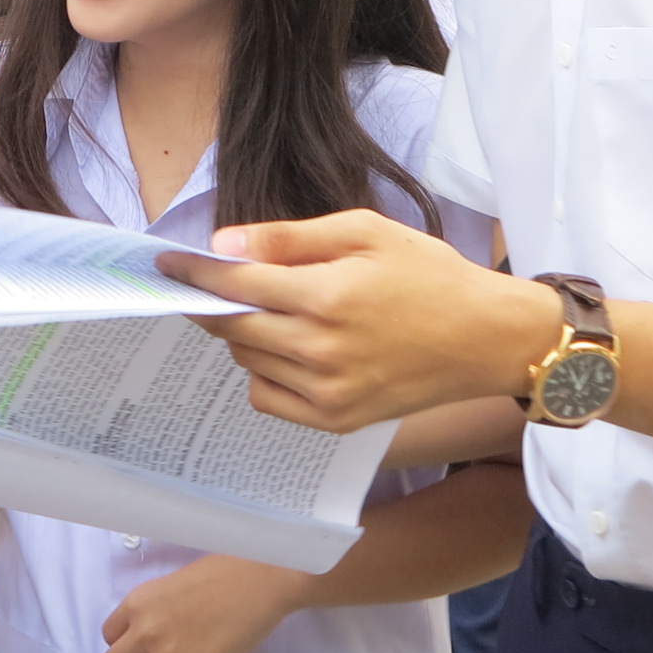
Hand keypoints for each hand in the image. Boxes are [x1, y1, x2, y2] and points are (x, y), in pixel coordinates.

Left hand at [160, 210, 547, 432]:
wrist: (486, 339)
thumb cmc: (428, 274)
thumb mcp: (364, 232)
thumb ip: (289, 239)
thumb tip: (223, 246)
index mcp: (327, 296)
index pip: (236, 285)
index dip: (194, 273)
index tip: (166, 263)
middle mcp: (321, 350)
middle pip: (233, 326)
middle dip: (215, 303)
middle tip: (214, 285)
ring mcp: (328, 392)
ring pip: (248, 361)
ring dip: (244, 335)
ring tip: (272, 312)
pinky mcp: (337, 421)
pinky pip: (268, 397)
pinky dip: (264, 372)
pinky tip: (289, 349)